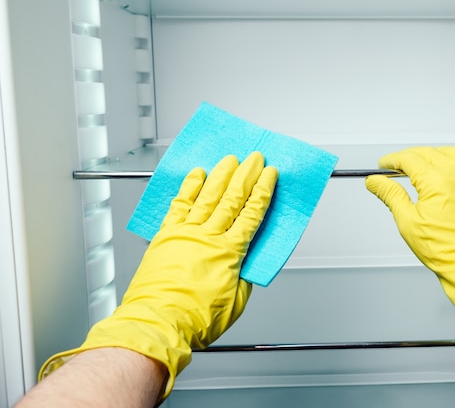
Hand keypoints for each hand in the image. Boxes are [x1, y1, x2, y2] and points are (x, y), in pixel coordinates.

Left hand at [39, 152, 277, 399]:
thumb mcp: (236, 302)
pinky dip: (189, 187)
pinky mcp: (167, 236)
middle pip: (232, 198)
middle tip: (255, 158)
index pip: (252, 213)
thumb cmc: (194, 319)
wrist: (159, 323)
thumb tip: (246, 261)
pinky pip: (180, 205)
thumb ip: (243, 275)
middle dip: (246, 175)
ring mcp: (186, 233)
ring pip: (208, 196)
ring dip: (221, 175)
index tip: (270, 175)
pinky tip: (196, 175)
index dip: (263, 191)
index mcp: (229, 252)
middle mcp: (208, 237)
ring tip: (230, 159)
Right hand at [366, 146, 454, 386]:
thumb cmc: (444, 248)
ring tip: (420, 165)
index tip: (383, 165)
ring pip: (449, 152)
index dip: (392, 160)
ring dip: (432, 154)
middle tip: (395, 168)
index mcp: (437, 180)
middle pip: (427, 152)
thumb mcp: (407, 221)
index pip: (409, 158)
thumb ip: (390, 195)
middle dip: (408, 157)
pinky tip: (453, 163)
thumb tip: (376, 182)